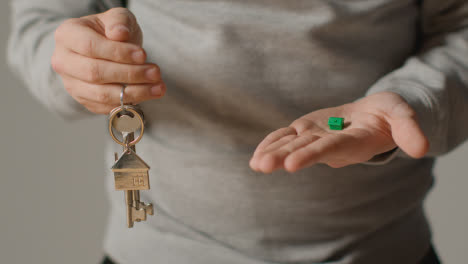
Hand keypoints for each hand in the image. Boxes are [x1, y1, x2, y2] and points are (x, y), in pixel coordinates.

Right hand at [51, 8, 164, 113]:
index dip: (118, 53)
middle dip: (129, 75)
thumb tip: (119, 33)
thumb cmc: (112, 31)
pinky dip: (129, 103)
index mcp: (67, 35)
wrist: (107, 48)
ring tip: (158, 87)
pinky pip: (106, 107)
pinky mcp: (84, 100)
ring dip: (134, 93)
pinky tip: (148, 94)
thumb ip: (119, 21)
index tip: (143, 55)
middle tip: (155, 73)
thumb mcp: (118, 18)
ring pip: (101, 95)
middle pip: (95, 73)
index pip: (90, 47)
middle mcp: (64, 61)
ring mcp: (72, 84)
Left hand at [249, 92, 428, 172]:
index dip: (311, 154)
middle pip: (305, 150)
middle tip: (263, 165)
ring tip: (255, 164)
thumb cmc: (388, 115)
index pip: (330, 148)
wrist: (371, 116)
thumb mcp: (402, 116)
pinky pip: (287, 137)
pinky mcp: (306, 130)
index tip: (292, 164)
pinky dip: (272, 143)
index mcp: (352, 141)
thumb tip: (421, 148)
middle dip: (284, 157)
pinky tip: (256, 154)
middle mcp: (331, 144)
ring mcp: (316, 137)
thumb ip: (408, 128)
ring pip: (292, 145)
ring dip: (273, 153)